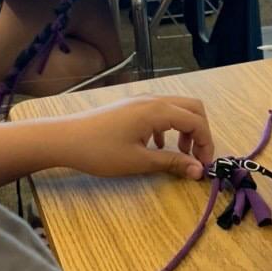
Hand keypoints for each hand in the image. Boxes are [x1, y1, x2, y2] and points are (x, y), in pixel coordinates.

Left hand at [55, 96, 215, 180]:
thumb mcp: (139, 161)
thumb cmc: (100, 151)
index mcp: (158, 110)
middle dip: (200, 133)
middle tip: (195, 158)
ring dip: (184, 130)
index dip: (206, 144)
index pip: (196, 122)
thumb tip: (198, 170)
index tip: (203, 166)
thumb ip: (172, 162)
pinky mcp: (131, 107)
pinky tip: (157, 147)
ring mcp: (141, 101)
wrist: (65, 139)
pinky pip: (161, 112)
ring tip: (178, 155)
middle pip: (192, 108)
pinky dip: (168, 127)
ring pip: (176, 109)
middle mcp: (153, 100)